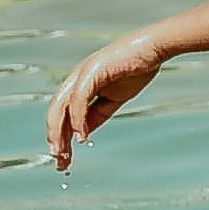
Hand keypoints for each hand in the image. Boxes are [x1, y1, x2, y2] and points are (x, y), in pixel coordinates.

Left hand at [45, 32, 162, 172]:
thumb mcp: (114, 98)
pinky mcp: (91, 72)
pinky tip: (81, 136)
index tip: (64, 157)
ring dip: (59, 132)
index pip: (62, 114)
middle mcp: (75, 79)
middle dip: (55, 138)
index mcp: (79, 85)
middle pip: (55, 112)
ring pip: (60, 107)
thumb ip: (97, 113)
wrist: (153, 47)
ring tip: (62, 153)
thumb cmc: (137, 68)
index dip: (61, 136)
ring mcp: (81, 74)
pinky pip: (79, 100)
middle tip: (58, 161)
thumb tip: (83, 132)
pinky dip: (77, 119)